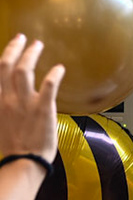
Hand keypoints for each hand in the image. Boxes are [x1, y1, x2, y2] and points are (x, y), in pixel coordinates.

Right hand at [0, 35, 58, 162]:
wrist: (22, 162)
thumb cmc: (12, 146)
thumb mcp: (0, 122)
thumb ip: (3, 106)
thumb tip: (7, 95)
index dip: (5, 56)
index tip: (11, 47)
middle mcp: (8, 99)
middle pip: (7, 66)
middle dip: (14, 48)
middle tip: (22, 38)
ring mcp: (25, 103)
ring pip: (25, 71)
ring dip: (31, 55)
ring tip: (38, 45)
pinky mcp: (43, 109)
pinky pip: (49, 86)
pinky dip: (54, 74)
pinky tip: (60, 68)